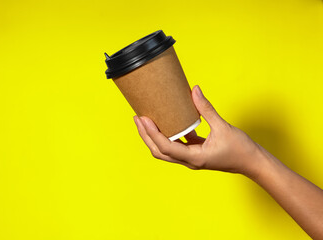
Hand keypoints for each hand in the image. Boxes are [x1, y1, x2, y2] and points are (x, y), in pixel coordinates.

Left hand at [133, 85, 264, 176]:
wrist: (252, 163)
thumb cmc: (241, 149)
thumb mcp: (224, 127)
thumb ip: (207, 109)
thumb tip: (194, 90)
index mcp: (194, 158)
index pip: (166, 147)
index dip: (152, 133)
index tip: (142, 118)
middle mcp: (189, 161)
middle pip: (159, 151)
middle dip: (146, 136)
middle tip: (138, 118)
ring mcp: (191, 159)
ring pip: (165, 150)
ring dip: (153, 137)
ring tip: (146, 120)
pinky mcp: (194, 154)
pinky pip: (176, 146)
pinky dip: (167, 135)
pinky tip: (166, 122)